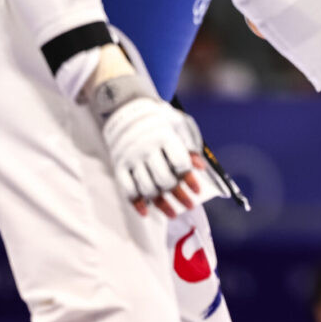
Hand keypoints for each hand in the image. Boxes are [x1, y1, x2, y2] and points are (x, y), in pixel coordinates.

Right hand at [90, 55, 207, 216]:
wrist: (125, 108)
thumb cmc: (158, 119)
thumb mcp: (178, 125)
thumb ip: (189, 145)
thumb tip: (200, 167)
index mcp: (164, 136)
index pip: (179, 162)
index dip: (190, 179)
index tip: (197, 190)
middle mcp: (147, 148)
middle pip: (164, 179)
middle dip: (179, 195)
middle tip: (189, 205)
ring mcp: (132, 158)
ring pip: (147, 187)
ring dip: (161, 204)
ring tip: (173, 213)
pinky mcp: (120, 165)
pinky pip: (127, 188)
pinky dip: (137, 202)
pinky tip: (147, 212)